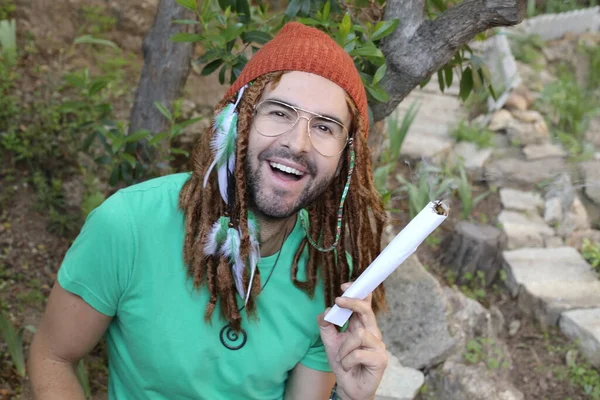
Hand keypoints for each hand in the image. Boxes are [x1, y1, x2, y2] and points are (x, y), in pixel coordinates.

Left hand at [317, 282, 386, 399]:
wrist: (349, 388)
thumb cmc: (343, 363)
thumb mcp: (329, 342)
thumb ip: (326, 326)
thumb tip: (326, 312)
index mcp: (361, 326)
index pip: (364, 304)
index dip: (358, 292)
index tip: (345, 286)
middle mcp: (372, 332)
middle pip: (367, 311)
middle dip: (353, 303)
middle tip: (339, 300)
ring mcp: (378, 346)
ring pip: (359, 334)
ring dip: (344, 347)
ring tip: (342, 358)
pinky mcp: (380, 359)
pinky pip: (358, 353)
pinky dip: (347, 360)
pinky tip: (348, 366)